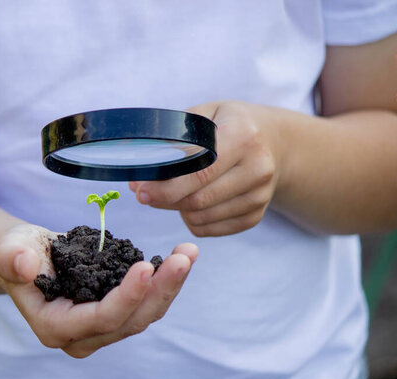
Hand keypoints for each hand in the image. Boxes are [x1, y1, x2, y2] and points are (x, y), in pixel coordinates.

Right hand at [0, 224, 197, 357]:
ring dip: (170, 285)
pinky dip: (165, 281)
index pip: (99, 319)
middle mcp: (82, 337)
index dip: (126, 297)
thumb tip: (25, 265)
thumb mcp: (9, 248)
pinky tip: (180, 257)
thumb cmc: (18, 252)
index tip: (146, 266)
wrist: (29, 257)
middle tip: (183, 257)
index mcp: (54, 327)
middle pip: (131, 321)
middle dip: (161, 290)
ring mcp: (102, 328)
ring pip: (145, 314)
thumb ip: (11, 258)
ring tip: (188, 252)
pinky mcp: (117, 314)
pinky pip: (147, 303)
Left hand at [130, 101, 284, 236]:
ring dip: (177, 210)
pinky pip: (209, 229)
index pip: (199, 172)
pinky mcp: (255, 216)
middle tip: (146, 193)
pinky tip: (191, 202)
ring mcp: (260, 195)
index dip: (166, 187)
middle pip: (197, 200)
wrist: (273, 140)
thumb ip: (171, 140)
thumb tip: (137, 179)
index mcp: (242, 136)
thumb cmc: (229, 124)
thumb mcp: (204, 115)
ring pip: (200, 218)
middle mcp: (258, 168)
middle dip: (165, 200)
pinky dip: (191, 220)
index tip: (141, 192)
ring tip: (174, 191)